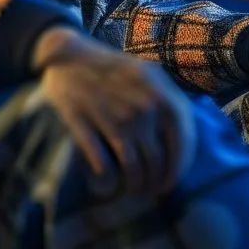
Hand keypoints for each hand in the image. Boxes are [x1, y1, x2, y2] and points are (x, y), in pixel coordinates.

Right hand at [31, 26, 190, 194]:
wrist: (65, 57)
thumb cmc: (108, 68)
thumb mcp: (144, 73)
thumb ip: (165, 100)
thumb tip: (182, 140)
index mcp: (158, 89)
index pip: (182, 137)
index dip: (179, 165)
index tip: (172, 180)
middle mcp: (139, 104)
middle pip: (157, 159)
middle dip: (155, 182)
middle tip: (149, 191)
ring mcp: (111, 114)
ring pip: (132, 166)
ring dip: (134, 185)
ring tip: (131, 190)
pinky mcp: (83, 122)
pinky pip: (102, 163)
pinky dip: (107, 177)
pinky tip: (107, 180)